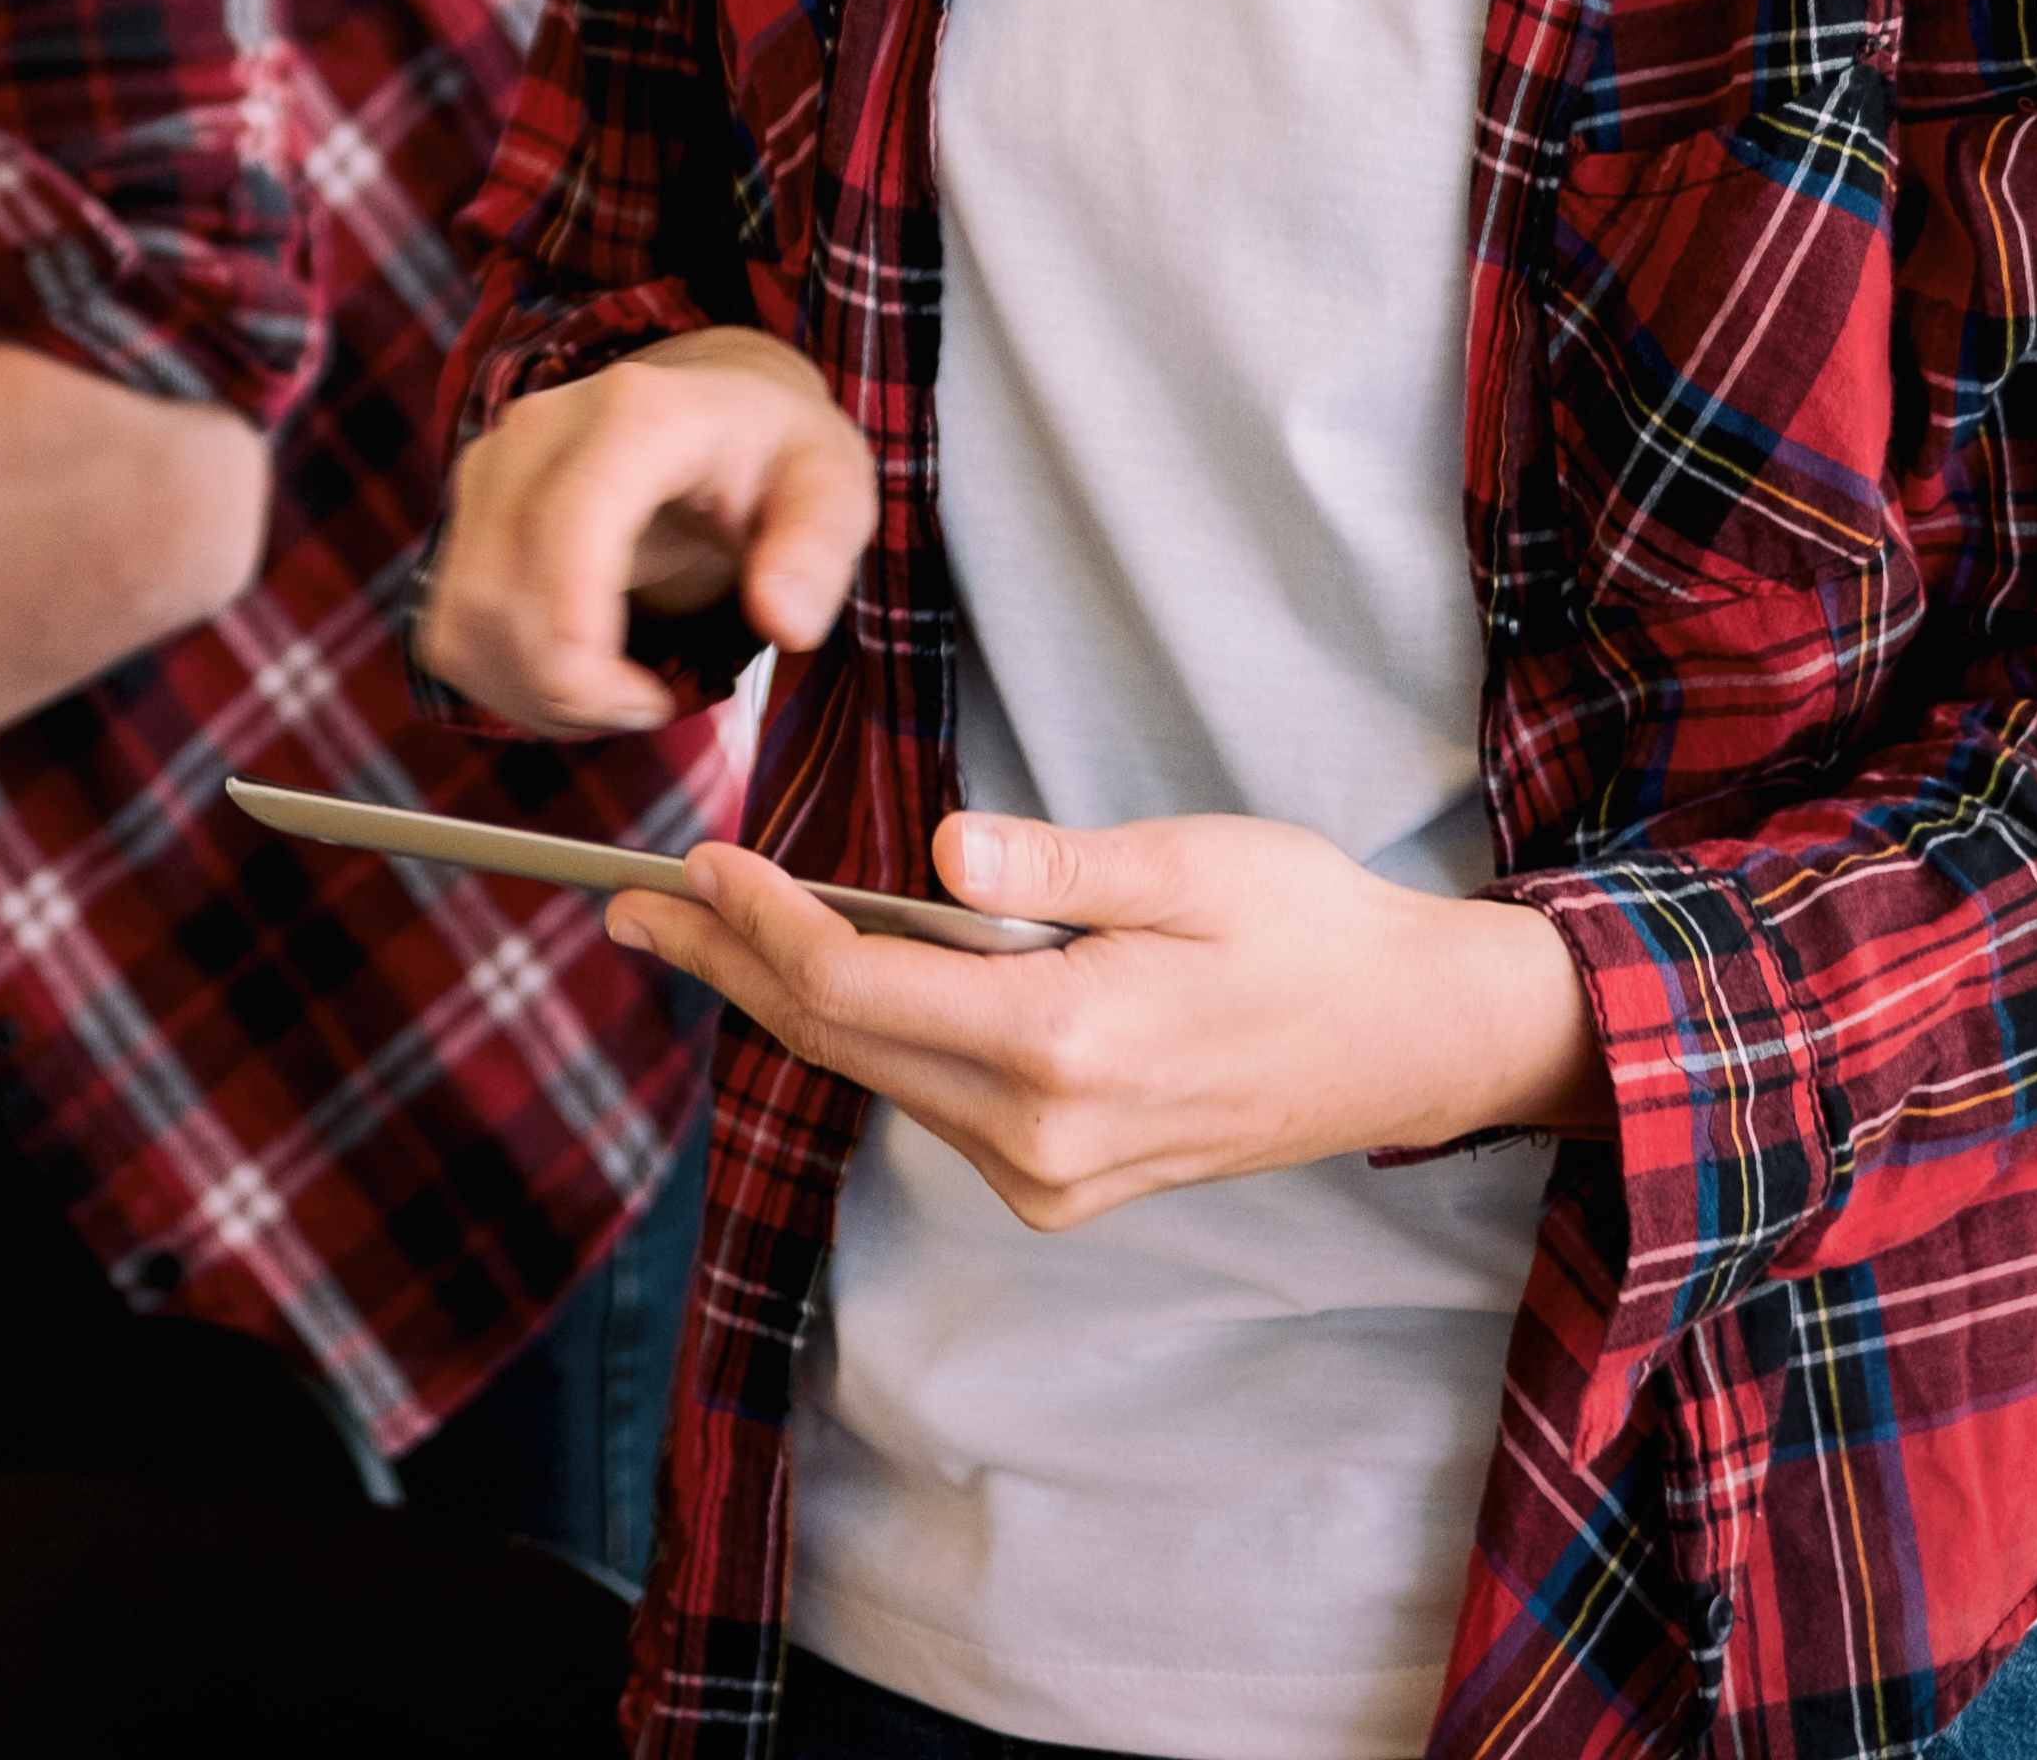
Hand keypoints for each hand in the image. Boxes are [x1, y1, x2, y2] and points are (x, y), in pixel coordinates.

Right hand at [417, 327, 875, 733]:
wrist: (716, 405)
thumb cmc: (775, 454)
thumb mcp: (833, 487)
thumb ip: (816, 550)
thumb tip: (782, 620)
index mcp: (636, 415)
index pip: (565, 532)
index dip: (579, 645)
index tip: (648, 702)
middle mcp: (540, 428)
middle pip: (499, 591)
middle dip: (566, 689)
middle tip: (648, 706)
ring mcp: (489, 467)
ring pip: (464, 619)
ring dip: (530, 692)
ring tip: (614, 694)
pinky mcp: (465, 513)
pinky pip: (450, 627)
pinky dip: (501, 679)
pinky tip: (570, 677)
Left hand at [605, 809, 1608, 1227]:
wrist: (1407, 1043)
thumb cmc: (1311, 930)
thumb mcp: (1194, 863)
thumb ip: (1059, 864)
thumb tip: (942, 849)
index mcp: (1067, 1046)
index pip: (859, 985)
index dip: (761, 921)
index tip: (697, 859)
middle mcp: (1042, 1135)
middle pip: (839, 1039)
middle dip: (728, 965)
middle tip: (629, 908)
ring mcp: (1049, 1175)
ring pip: (874, 1073)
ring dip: (780, 998)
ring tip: (694, 929)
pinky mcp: (1061, 1186)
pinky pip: (927, 1101)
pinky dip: (860, 1033)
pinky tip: (811, 978)